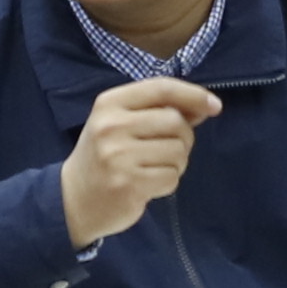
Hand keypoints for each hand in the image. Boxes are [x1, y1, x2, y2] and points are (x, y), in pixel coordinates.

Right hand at [59, 73, 222, 248]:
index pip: (162, 88)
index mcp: (109, 103)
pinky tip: (148, 184)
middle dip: (183, 137)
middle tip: (167, 150)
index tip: (214, 105)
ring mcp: (119, 156)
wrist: (73, 199)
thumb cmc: (104, 156)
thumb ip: (157, 110)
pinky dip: (168, 182)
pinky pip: (172, 177)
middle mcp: (111, 126)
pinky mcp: (129, 184)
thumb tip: (205, 105)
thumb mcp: (120, 123)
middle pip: (176, 122)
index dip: (193, 94)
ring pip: (178, 151)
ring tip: (154, 168)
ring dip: (177, 163)